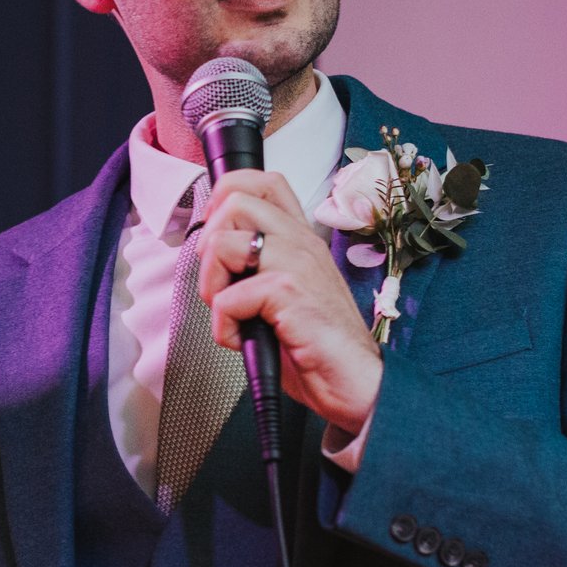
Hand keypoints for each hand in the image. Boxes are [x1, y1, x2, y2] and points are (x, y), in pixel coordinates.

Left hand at [196, 170, 383, 432]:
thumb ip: (257, 269)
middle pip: (235, 200)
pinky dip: (224, 327)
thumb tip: (212, 259)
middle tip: (221, 282)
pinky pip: (227, 297)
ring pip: (222, 243)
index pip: (265, 182)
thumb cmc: (318, 347)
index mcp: (301, 239)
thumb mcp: (285, 296)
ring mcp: (296, 263)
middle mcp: (300, 242)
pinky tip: (245, 340)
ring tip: (232, 314)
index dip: (227, 194)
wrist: (357, 384)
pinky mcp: (289, 292)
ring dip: (211, 285)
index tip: (218, 236)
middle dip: (209, 243)